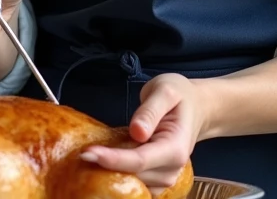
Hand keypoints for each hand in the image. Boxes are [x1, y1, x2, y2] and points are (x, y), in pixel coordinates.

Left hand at [79, 73, 206, 190]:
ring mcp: (165, 179)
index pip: (139, 161)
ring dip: (110, 173)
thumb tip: (137, 132)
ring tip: (91, 155)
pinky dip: (117, 176)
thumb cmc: (179, 96)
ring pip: (131, 184)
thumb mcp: (166, 91)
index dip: (112, 159)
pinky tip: (104, 160)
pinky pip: (133, 185)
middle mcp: (172, 170)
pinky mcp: (156, 181)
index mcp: (175, 149)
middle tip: (80, 153)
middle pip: (133, 176)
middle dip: (106, 168)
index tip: (87, 153)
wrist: (195, 107)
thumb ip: (150, 110)